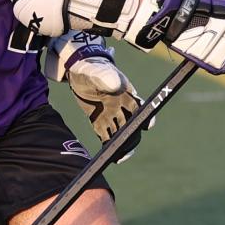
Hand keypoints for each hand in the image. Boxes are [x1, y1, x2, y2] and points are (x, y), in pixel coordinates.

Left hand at [46, 32, 152, 155]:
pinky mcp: (99, 120)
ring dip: (121, 144)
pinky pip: (106, 135)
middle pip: (132, 124)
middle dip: (132, 137)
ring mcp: (111, 114)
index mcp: (126, 93)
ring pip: (121, 133)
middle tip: (126, 147)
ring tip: (118, 157)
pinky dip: (107, 144)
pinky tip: (106, 154)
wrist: (77, 71)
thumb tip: (116, 84)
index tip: (148, 125)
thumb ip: (105, 76)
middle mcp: (122, 106)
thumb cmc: (91, 67)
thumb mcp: (96, 70)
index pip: (141, 107)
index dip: (146, 117)